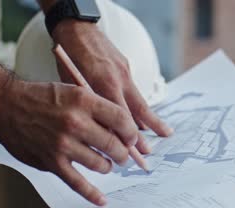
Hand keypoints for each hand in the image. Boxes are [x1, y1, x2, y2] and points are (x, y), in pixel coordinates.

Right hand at [0, 79, 138, 205]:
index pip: (122, 120)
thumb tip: (123, 128)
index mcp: (84, 101)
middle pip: (115, 145)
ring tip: (106, 163)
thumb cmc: (41, 97)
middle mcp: (75, 123)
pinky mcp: (52, 162)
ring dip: (108, 166)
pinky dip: (92, 194)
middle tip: (123, 154)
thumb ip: (99, 108)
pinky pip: (77, 183)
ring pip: (101, 164)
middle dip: (123, 153)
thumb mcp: (75, 91)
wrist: (7, 106)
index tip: (132, 138)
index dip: (132, 132)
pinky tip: (101, 199)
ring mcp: (63, 145)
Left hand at [52, 20, 172, 152]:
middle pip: (136, 112)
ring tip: (164, 134)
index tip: (130, 152)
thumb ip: (89, 105)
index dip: (125, 136)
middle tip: (149, 152)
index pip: (119, 117)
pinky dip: (141, 106)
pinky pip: (136, 92)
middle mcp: (118, 79)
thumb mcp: (72, 84)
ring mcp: (125, 73)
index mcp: (103, 83)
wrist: (77, 29)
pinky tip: (147, 118)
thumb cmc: (69, 57)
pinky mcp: (128, 68)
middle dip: (143, 134)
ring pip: (140, 102)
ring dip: (151, 121)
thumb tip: (101, 130)